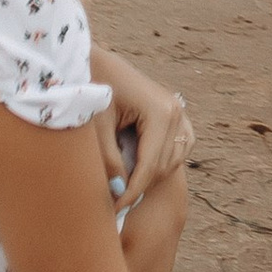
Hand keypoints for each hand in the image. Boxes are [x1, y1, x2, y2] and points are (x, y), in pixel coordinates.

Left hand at [93, 55, 194, 212]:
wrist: (95, 61)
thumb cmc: (92, 88)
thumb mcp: (97, 127)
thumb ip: (108, 160)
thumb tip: (119, 191)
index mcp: (160, 112)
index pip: (150, 166)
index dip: (132, 192)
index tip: (114, 209)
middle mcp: (175, 111)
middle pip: (163, 166)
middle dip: (139, 185)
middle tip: (113, 198)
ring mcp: (179, 111)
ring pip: (173, 160)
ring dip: (150, 174)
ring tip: (122, 179)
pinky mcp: (176, 114)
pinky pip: (178, 148)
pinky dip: (162, 161)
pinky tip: (139, 164)